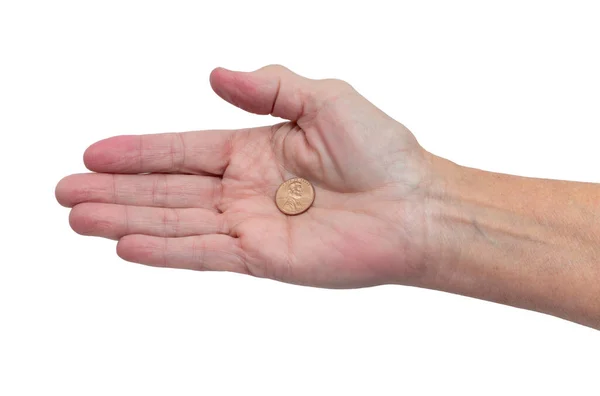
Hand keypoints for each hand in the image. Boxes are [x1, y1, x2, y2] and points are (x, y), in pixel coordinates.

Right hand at [56, 65, 433, 287]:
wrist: (414, 205)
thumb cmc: (381, 150)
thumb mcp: (323, 98)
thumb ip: (268, 87)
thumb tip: (214, 75)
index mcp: (254, 150)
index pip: (182, 150)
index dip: (137, 152)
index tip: (93, 151)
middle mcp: (244, 190)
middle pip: (167, 189)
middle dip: (116, 190)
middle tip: (65, 189)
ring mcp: (250, 226)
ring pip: (176, 222)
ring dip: (126, 220)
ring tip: (79, 217)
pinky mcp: (263, 260)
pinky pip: (205, 254)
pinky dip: (166, 250)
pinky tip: (127, 246)